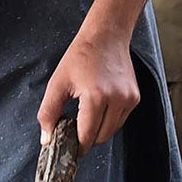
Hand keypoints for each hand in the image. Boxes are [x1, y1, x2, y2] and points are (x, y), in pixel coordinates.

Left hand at [39, 24, 140, 149]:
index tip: (67, 144)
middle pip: (101, 138)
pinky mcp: (134, 97)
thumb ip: (48, 113)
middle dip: (87, 138)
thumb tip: (47, 139)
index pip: (87, 137)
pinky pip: (120, 120)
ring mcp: (129, 99)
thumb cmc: (81, 56)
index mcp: (96, 97)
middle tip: (74, 128)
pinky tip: (99, 107)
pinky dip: (109, 120)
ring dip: (99, 130)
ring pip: (112, 131)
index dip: (76, 145)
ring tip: (86, 115)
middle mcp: (117, 99)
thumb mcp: (57, 83)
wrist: (106, 36)